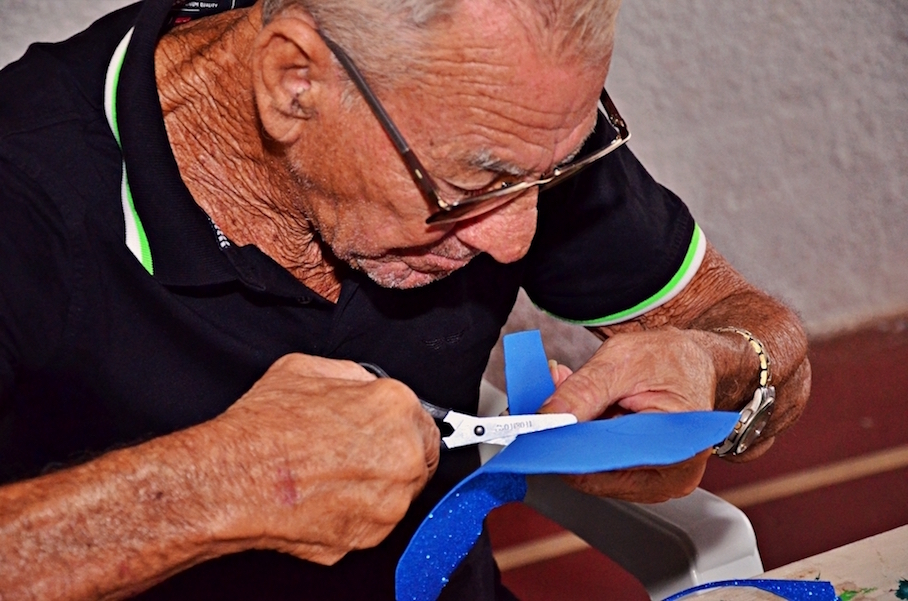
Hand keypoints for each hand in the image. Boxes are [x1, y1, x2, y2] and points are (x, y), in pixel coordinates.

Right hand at [202, 354, 439, 563]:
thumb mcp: (306, 370)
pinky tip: (326, 496)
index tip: (385, 431)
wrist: (232, 481)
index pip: (424, 418)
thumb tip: (365, 384)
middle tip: (357, 454)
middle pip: (419, 457)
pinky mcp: (371, 536)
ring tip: (334, 474)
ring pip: (399, 492)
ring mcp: (390, 501)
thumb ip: (353, 375)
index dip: (401, 425)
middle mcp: (403, 456)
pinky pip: (375, 520)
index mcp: (395, 408)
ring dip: (377, 485)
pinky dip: (358, 512)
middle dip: (394, 454)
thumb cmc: (263, 429)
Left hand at [541, 327, 715, 502]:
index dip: (568, 449)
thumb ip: (584, 390)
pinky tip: (583, 413)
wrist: (696, 361)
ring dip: (574, 437)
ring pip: (595, 469)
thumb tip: (548, 417)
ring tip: (571, 401)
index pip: (608, 465)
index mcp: (676, 452)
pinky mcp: (641, 474)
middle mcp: (670, 478)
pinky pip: (601, 462)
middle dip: (568, 438)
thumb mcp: (625, 360)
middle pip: (598, 471)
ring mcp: (655, 480)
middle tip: (549, 405)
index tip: (540, 430)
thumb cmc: (673, 359)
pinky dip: (585, 438)